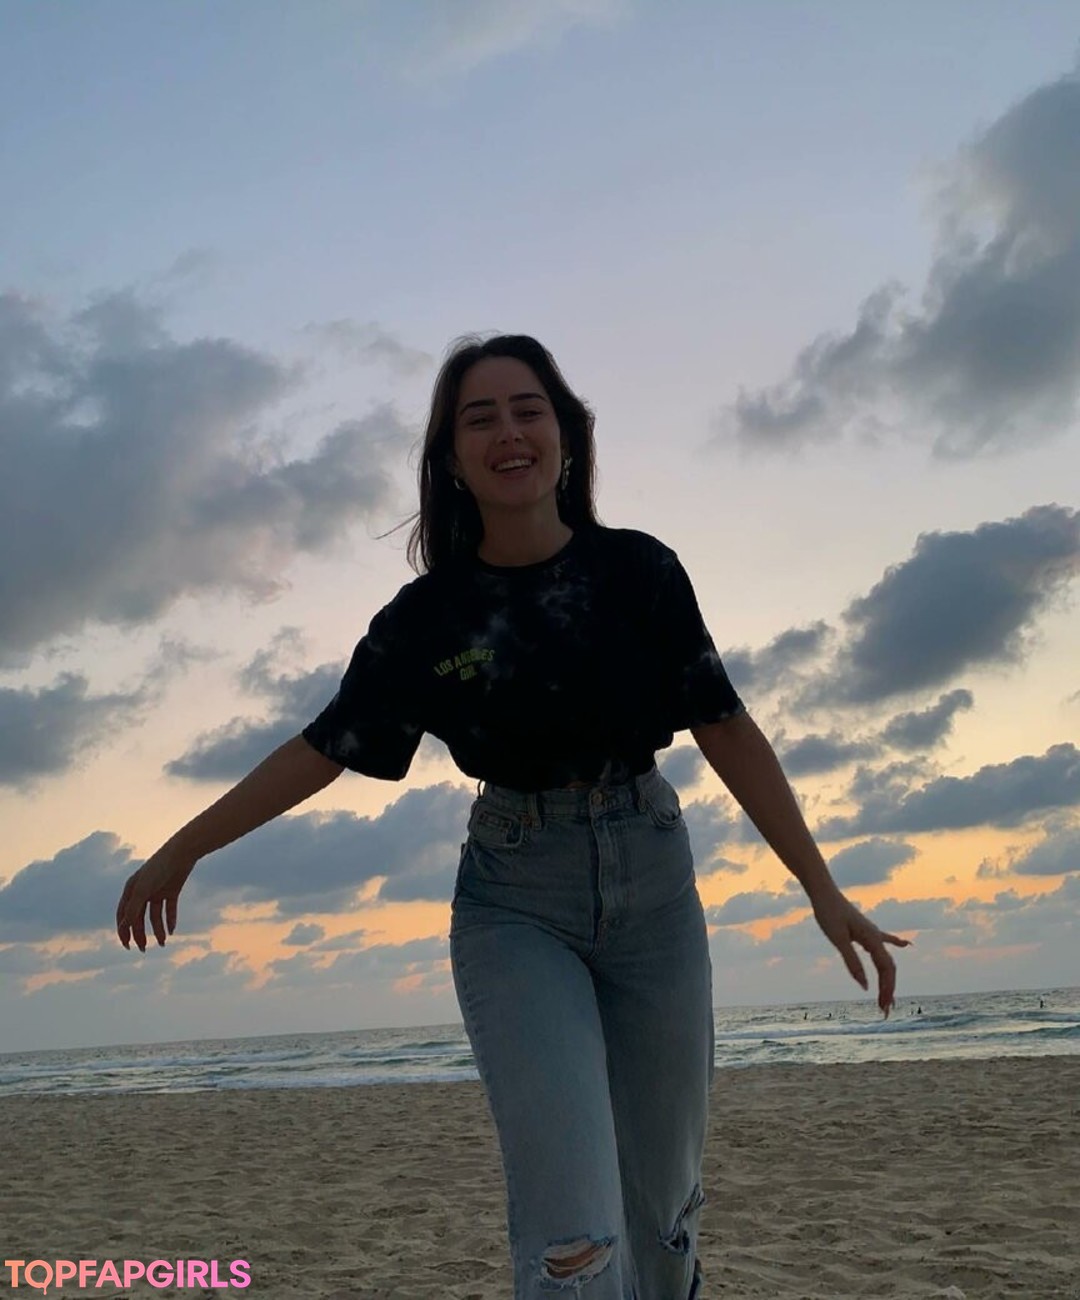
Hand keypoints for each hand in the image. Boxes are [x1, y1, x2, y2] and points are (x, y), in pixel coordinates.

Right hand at [116, 845, 197, 951]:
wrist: (182, 852)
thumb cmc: (159, 867)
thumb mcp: (144, 888)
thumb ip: (133, 907)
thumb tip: (124, 926)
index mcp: (131, 890)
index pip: (123, 915)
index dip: (123, 931)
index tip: (127, 946)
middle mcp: (143, 891)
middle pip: (139, 918)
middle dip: (140, 934)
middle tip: (145, 949)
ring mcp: (158, 891)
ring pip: (155, 916)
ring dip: (157, 930)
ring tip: (163, 943)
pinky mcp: (172, 890)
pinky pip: (170, 909)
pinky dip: (170, 920)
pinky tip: (172, 931)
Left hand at [811, 889, 910, 1015]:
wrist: (823, 891)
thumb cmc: (828, 913)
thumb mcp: (838, 939)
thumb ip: (852, 962)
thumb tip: (864, 986)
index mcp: (872, 939)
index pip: (886, 970)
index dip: (887, 989)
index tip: (884, 1006)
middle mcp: (876, 936)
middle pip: (889, 968)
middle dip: (889, 989)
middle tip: (884, 1010)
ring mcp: (872, 932)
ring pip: (886, 959)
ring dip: (888, 979)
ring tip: (888, 997)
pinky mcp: (864, 929)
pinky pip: (885, 940)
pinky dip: (897, 944)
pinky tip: (907, 945)